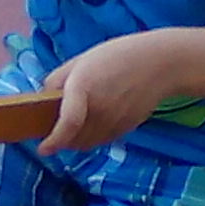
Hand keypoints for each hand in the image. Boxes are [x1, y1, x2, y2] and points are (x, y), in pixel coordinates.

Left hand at [38, 34, 185, 153]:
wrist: (161, 64)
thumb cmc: (117, 56)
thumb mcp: (80, 61)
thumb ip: (58, 81)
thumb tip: (44, 101)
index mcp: (83, 87)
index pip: (68, 123)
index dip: (54, 140)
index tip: (43, 149)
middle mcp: (100, 109)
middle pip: (73, 139)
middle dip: (60, 139)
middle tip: (53, 129)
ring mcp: (115, 121)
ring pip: (87, 143)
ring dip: (75, 141)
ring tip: (71, 125)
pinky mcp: (126, 128)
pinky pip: (102, 141)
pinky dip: (91, 138)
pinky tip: (92, 122)